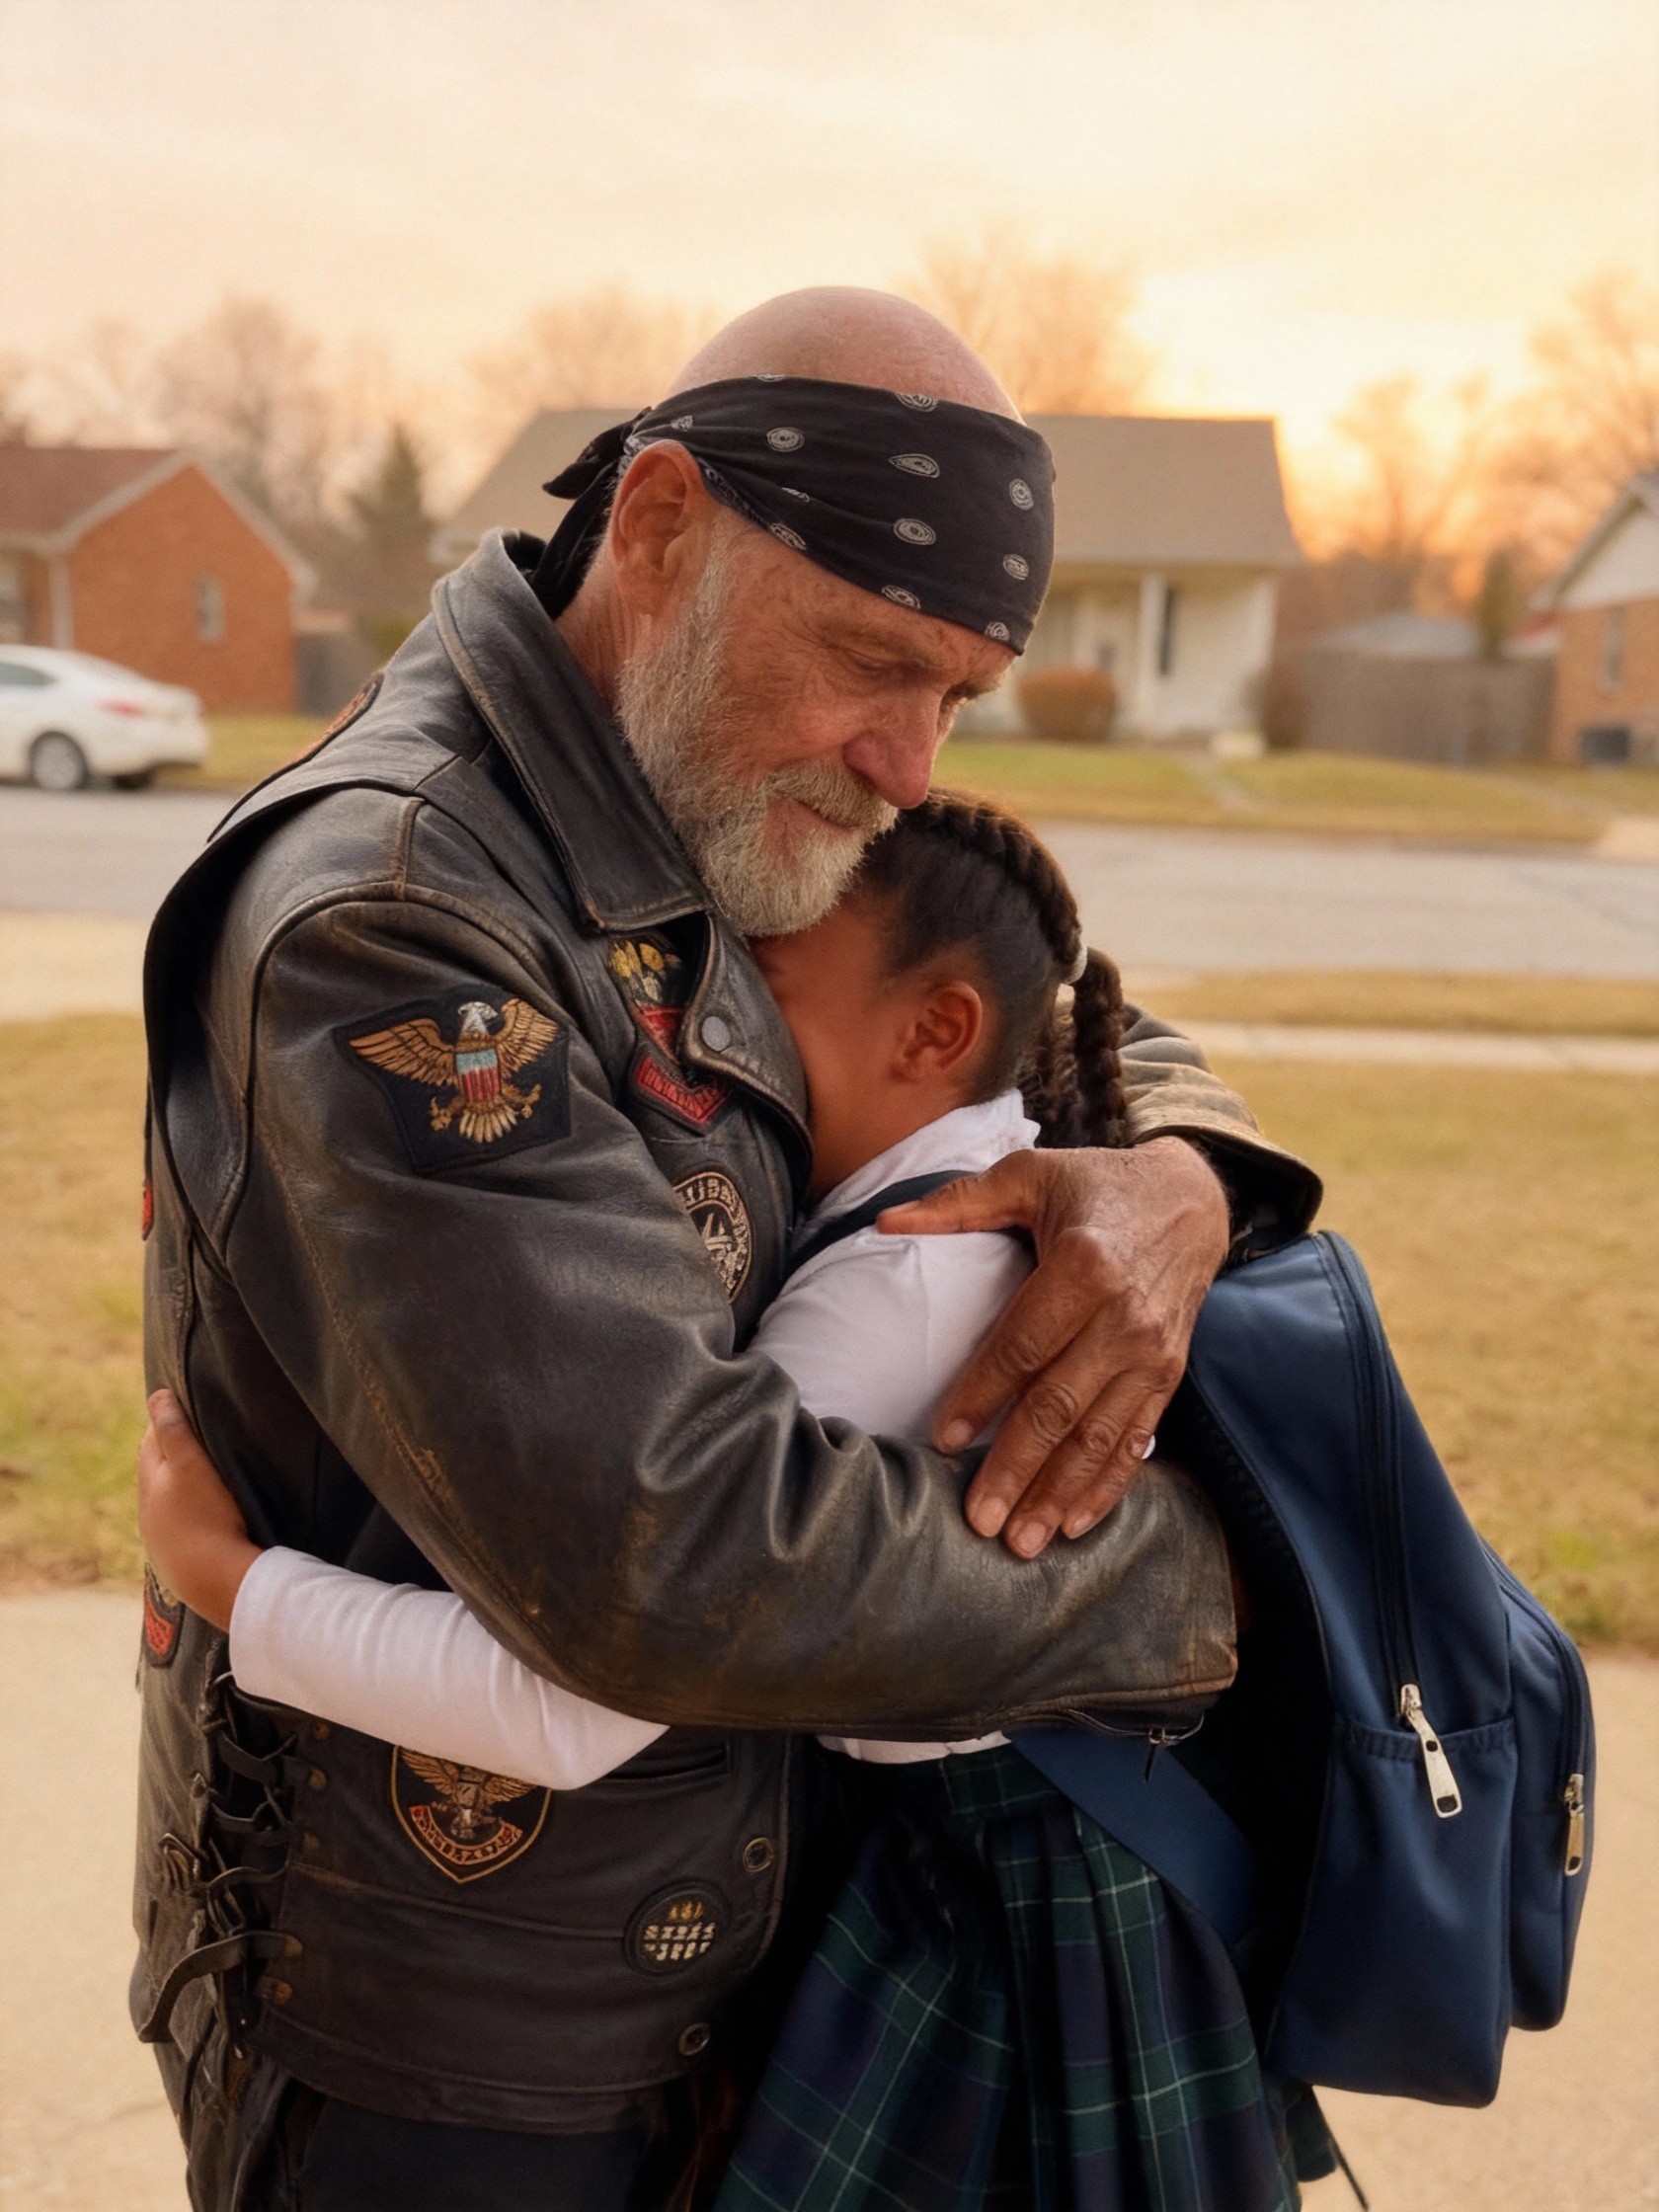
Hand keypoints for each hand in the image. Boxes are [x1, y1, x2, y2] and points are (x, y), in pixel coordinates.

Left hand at [136, 1389, 260, 1631]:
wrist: (216, 1581)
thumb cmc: (207, 1517)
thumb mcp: (191, 1465)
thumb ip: (174, 1430)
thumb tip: (158, 1396)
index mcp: (150, 1483)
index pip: (152, 1440)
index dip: (168, 1423)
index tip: (189, 1410)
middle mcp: (148, 1512)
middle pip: (157, 1472)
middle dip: (173, 1454)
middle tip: (201, 1438)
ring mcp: (161, 1540)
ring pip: (167, 1503)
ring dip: (182, 1489)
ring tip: (208, 1478)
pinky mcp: (177, 1563)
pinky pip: (180, 1531)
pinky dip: (190, 1518)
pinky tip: (208, 1520)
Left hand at [878, 1137, 1228, 1557]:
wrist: (1192, 1199)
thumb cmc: (1096, 1185)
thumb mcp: (1030, 1174)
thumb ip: (958, 1202)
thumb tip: (883, 1220)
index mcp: (1083, 1266)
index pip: (1021, 1345)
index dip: (980, 1394)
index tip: (944, 1438)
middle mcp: (1123, 1316)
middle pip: (1059, 1405)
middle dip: (1017, 1468)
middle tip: (978, 1520)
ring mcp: (1151, 1352)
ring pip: (1098, 1436)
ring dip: (1059, 1493)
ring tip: (1022, 1541)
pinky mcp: (1169, 1373)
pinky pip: (1136, 1438)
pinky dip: (1108, 1486)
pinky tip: (1076, 1523)